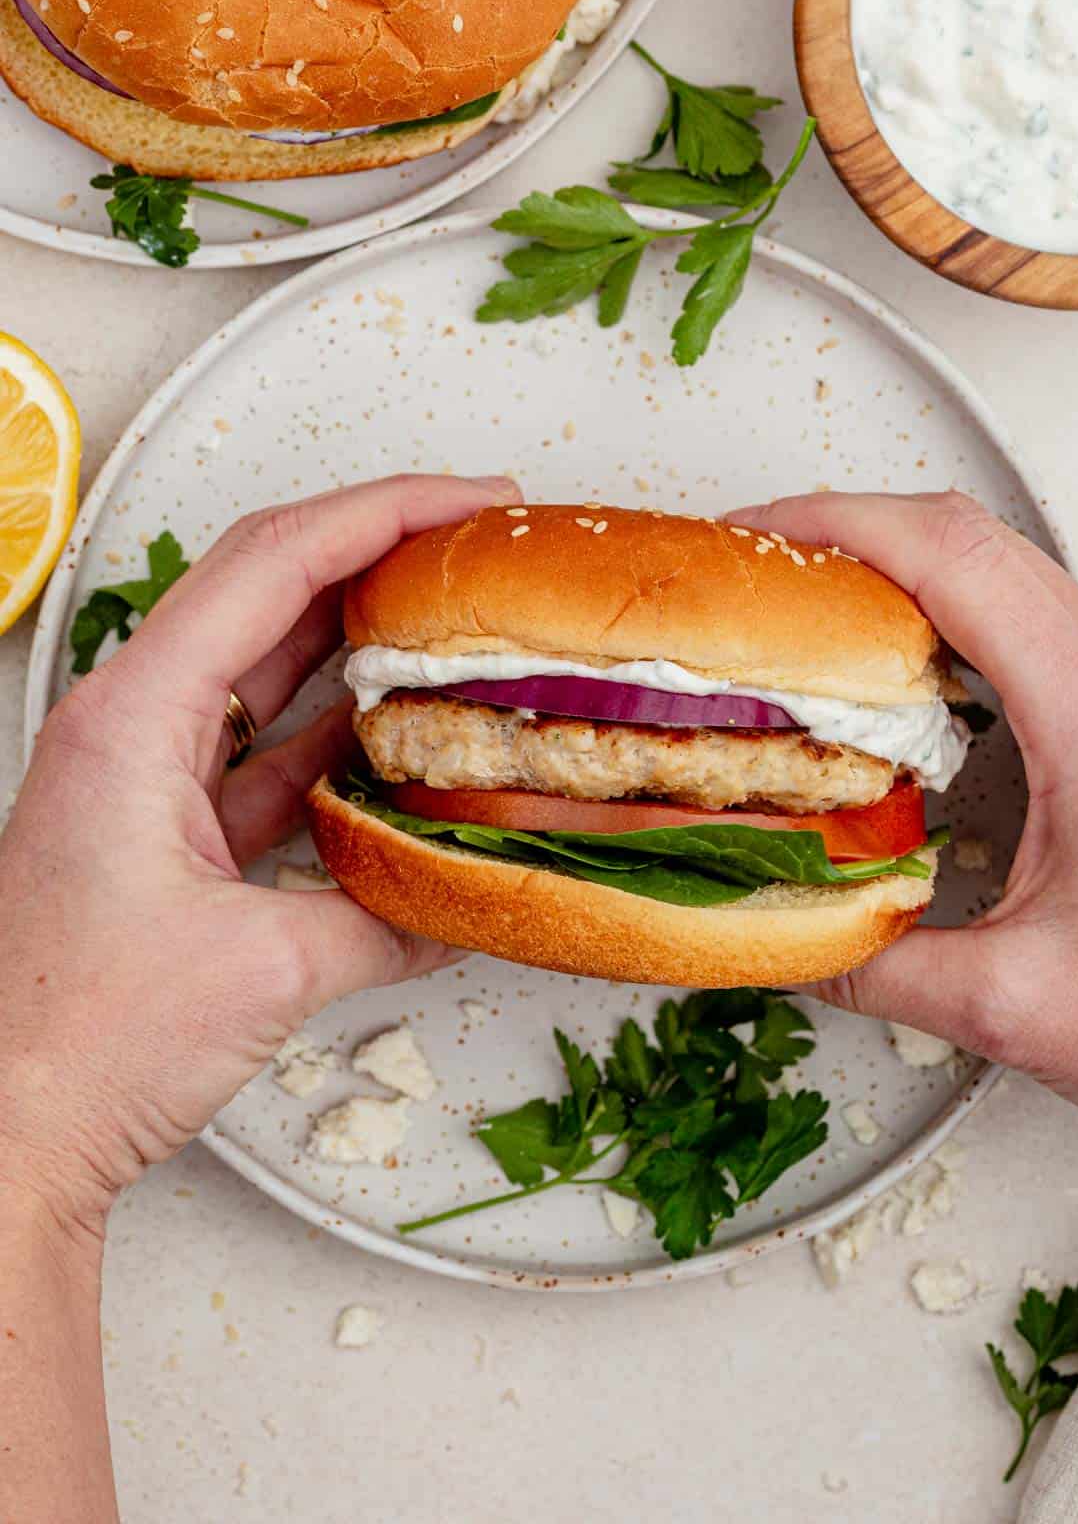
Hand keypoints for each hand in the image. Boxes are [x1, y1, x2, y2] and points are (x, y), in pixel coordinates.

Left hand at [0, 472, 518, 1233]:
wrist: (6, 1134)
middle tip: (473, 537)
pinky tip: (401, 737)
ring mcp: (145, 773)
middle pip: (267, 587)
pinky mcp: (165, 828)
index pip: (273, 564)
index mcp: (133, 717)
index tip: (468, 501)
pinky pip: (264, 749)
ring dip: (360, 637)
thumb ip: (387, 919)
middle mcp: (131, 724)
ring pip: (267, 664)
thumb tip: (467, 898)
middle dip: (376, 548)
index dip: (383, 514)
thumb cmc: (76, 1045)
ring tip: (452, 617)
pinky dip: (336, 734)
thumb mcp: (265, 971)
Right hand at [730, 491, 1077, 1137]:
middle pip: (971, 535)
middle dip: (848, 534)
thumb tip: (797, 938)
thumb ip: (885, 968)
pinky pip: (1036, 623)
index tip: (754, 540)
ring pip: (1008, 571)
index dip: (832, 526)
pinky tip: (911, 685)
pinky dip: (951, 624)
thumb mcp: (1026, 1007)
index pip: (949, 555)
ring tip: (818, 619)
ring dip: (903, 576)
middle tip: (763, 573)